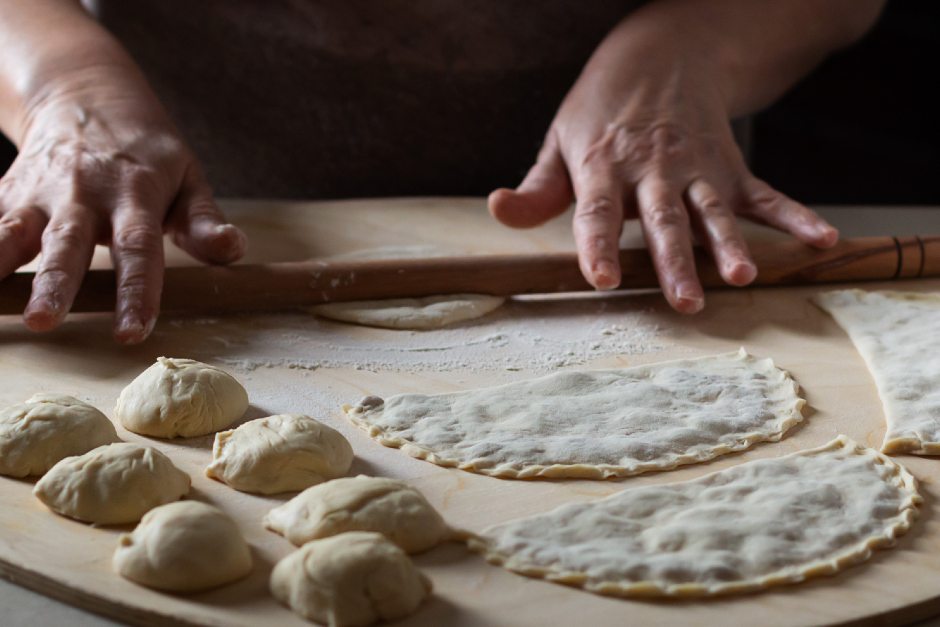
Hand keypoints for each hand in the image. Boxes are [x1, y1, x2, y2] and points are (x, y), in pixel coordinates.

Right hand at [0, 65, 245, 342]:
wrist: (86, 94)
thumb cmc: (148, 151)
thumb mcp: (187, 176)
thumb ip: (204, 220)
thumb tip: (234, 250)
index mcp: (135, 193)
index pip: (139, 248)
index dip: (136, 290)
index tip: (132, 332)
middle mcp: (83, 193)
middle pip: (68, 243)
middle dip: (56, 283)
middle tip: (44, 320)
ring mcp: (40, 192)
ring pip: (13, 232)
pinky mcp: (8, 193)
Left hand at [488, 13, 837, 312]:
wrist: (664, 53)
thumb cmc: (602, 109)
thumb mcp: (560, 140)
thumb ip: (536, 189)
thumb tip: (498, 211)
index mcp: (603, 165)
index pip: (598, 211)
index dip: (599, 244)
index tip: (603, 278)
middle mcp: (653, 169)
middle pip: (664, 220)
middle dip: (675, 262)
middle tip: (686, 302)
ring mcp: (696, 168)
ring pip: (713, 210)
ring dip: (730, 244)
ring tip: (744, 276)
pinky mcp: (730, 167)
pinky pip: (765, 194)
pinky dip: (795, 215)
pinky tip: (822, 238)